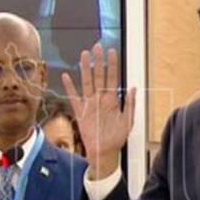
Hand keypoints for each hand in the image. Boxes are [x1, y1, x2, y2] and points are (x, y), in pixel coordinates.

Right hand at [62, 44, 136, 179]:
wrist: (105, 152)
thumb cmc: (117, 138)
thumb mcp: (128, 121)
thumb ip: (131, 104)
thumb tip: (133, 88)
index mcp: (113, 100)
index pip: (112, 78)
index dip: (112, 65)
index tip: (111, 51)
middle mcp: (101, 99)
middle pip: (99, 76)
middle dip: (98, 61)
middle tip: (97, 47)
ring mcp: (90, 104)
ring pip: (87, 83)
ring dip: (85, 69)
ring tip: (84, 55)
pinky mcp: (81, 113)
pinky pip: (74, 98)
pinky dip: (70, 87)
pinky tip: (67, 76)